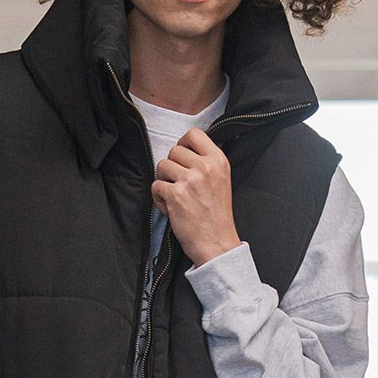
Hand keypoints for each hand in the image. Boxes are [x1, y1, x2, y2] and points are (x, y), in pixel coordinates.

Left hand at [150, 127, 240, 267]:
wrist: (217, 244)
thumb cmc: (217, 216)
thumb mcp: (221, 180)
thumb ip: (207, 163)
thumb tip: (185, 150)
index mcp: (218, 160)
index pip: (194, 134)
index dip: (183, 144)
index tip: (182, 158)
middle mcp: (205, 167)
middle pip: (174, 150)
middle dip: (172, 166)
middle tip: (179, 183)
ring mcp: (190, 180)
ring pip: (162, 166)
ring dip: (164, 181)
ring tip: (175, 196)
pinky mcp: (176, 194)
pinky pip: (156, 186)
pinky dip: (159, 198)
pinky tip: (171, 207)